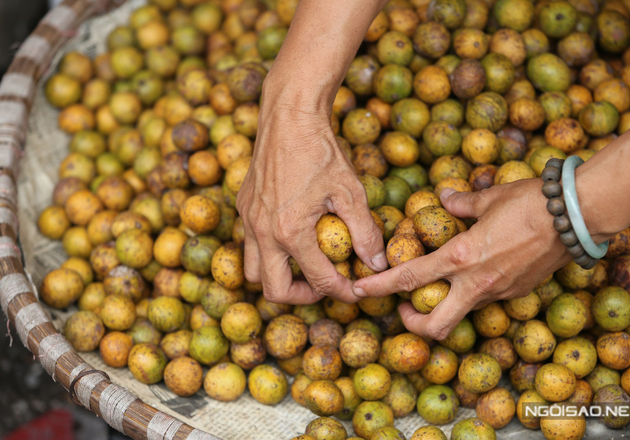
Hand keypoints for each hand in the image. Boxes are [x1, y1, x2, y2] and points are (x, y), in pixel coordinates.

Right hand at [236, 84, 386, 304]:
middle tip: (325, 286)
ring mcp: (249, 218)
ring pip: (253, 270)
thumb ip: (364, 232)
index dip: (341, 293)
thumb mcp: (350, 191)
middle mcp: (262, 231)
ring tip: (305, 268)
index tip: (355, 291)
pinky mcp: (244, 205)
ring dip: (279, 277)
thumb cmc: (320, 149)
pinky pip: (251, 243)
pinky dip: (270, 252)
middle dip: (301, 296)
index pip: (318, 281)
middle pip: (273, 289)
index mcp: (290, 232)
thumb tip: (377, 264)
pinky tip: (294, 236)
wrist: (288, 113)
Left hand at [353, 178, 571, 339]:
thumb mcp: (487, 198)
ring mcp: (498, 292)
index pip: (408, 279)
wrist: (576, 216)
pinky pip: (485, 301)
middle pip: (434, 326)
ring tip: (436, 291)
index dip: (379, 287)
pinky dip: (470, 295)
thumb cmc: (529, 202)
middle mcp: (475, 283)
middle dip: (411, 324)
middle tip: (404, 309)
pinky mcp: (516, 293)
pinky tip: (473, 275)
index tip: (359, 290)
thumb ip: (460, 203)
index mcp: (459, 257)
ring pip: (460, 317)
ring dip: (441, 310)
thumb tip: (444, 197)